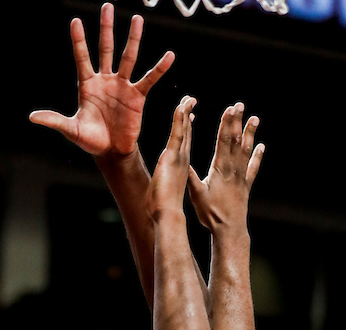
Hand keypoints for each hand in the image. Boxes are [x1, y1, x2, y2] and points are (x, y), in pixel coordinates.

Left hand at [29, 3, 173, 158]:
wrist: (112, 153)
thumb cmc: (91, 141)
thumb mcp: (72, 130)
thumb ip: (55, 121)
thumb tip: (33, 117)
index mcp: (87, 85)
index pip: (82, 58)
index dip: (79, 41)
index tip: (76, 21)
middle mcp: (105, 80)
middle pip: (105, 48)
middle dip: (106, 28)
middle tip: (107, 6)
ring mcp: (121, 86)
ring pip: (127, 57)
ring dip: (132, 39)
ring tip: (137, 19)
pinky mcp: (136, 96)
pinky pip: (149, 79)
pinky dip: (159, 68)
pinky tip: (169, 56)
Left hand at [148, 97, 195, 219]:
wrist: (167, 215)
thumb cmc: (163, 209)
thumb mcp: (161, 190)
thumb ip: (160, 183)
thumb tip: (154, 187)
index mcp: (179, 166)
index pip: (183, 142)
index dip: (186, 127)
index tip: (189, 114)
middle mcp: (182, 159)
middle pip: (186, 132)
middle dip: (188, 115)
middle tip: (191, 100)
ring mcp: (178, 157)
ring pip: (183, 129)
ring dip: (186, 112)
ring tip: (189, 98)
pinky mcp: (172, 157)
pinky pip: (177, 133)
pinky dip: (180, 119)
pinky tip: (182, 106)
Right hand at [188, 103, 263, 232]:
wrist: (229, 230)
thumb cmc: (211, 214)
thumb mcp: (196, 194)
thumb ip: (190, 177)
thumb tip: (181, 161)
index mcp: (219, 169)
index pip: (223, 141)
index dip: (226, 123)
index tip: (229, 108)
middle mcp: (232, 169)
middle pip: (235, 140)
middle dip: (237, 121)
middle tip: (240, 105)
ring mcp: (241, 177)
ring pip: (246, 150)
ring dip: (250, 134)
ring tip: (255, 118)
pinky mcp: (246, 186)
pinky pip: (253, 168)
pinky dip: (257, 157)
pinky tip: (262, 147)